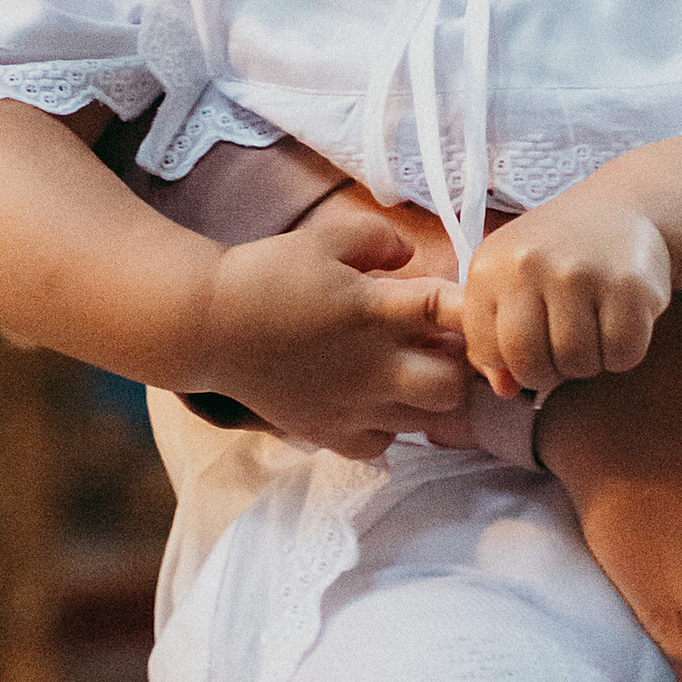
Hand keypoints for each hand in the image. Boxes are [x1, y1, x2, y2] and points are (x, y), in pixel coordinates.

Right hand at [189, 198, 469, 459]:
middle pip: (454, 384)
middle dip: (459, 364)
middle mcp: (375, 366)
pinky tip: (375, 401)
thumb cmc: (267, 274)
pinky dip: (389, 427)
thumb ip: (380, 239)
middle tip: (441, 344)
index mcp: (379, 309)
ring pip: (427, 421)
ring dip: (428, 396)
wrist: (207, 324)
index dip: (474, 310)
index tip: (468, 305)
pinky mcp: (330, 433)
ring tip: (410, 371)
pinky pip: (384, 444)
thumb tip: (410, 254)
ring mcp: (354, 406)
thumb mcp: (327, 236)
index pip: (456, 312)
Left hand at [463, 186, 670, 397]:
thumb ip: (493, 340)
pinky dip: (624, 353)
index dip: (514, 363)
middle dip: (551, 372)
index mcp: (489, 266)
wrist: (622, 208)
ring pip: (578, 362)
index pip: (490, 352)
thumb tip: (505, 391)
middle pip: (531, 363)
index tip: (534, 345)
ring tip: (593, 332)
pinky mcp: (629, 284)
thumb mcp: (509, 283)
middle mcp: (530, 264)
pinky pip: (623, 353)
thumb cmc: (555, 257)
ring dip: (590, 362)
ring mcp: (580, 272)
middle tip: (565, 351)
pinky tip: (622, 324)